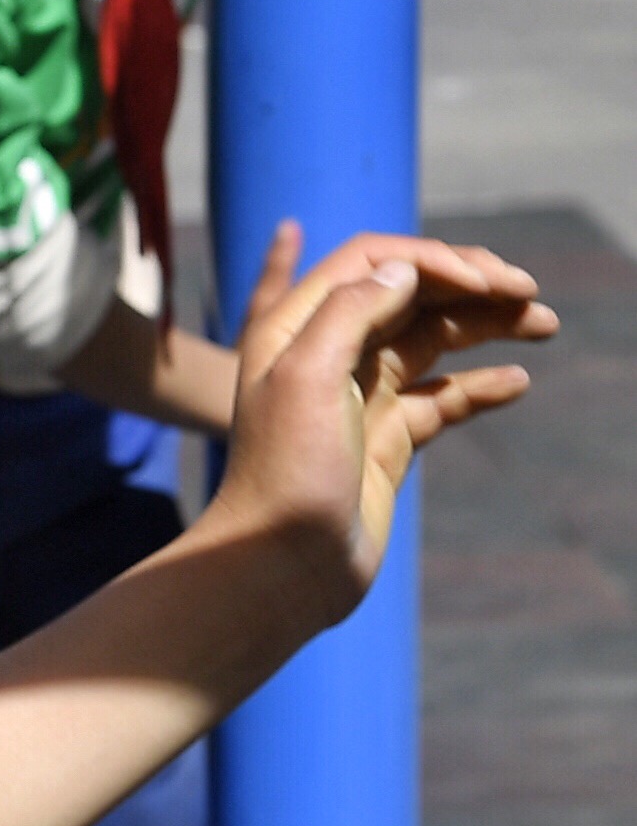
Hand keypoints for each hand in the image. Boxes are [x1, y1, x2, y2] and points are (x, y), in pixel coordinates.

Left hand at [206, 219, 551, 625]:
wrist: (281, 564)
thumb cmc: (285, 470)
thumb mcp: (307, 375)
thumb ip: (352, 312)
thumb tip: (403, 270)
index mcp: (297, 324)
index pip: (373, 264)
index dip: (432, 261)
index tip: (487, 281)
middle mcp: (329, 352)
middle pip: (409, 297)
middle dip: (470, 287)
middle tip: (530, 291)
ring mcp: (361, 396)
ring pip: (432, 343)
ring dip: (486, 327)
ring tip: (544, 323)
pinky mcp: (387, 440)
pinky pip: (441, 399)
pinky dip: (479, 386)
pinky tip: (517, 381)